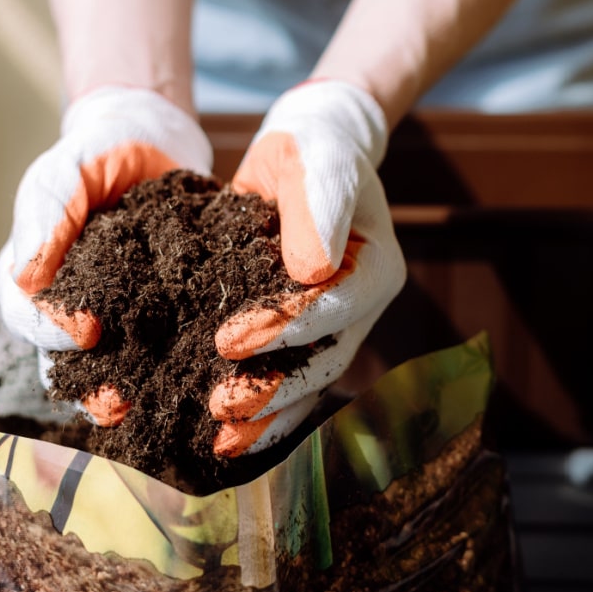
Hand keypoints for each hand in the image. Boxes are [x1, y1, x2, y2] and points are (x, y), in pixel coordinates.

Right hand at [0, 87, 212, 416]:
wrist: (156, 140)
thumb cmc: (97, 152)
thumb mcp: (67, 170)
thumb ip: (49, 213)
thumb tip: (26, 275)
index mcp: (37, 279)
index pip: (30, 318)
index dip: (51, 330)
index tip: (83, 332)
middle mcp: (75, 308)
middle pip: (72, 362)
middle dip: (91, 388)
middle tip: (116, 403)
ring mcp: (123, 316)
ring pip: (121, 367)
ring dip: (136, 392)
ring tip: (157, 407)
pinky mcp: (170, 313)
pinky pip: (173, 347)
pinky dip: (185, 365)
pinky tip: (204, 378)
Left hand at [208, 80, 406, 456]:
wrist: (306, 156)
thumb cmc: (314, 152)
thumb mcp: (317, 160)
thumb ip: (318, 207)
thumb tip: (313, 270)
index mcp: (377, 269)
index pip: (337, 306)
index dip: (288, 328)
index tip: (230, 340)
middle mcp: (360, 309)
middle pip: (324, 359)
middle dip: (274, 389)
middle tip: (221, 408)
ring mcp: (332, 328)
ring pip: (304, 381)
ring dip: (265, 414)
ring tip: (218, 439)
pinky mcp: (298, 336)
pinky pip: (282, 377)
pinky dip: (256, 407)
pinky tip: (215, 432)